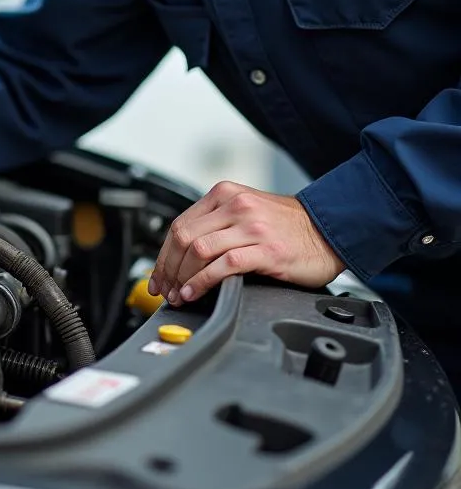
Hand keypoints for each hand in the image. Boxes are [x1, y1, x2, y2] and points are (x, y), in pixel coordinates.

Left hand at [147, 181, 344, 304]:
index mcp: (224, 194)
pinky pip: (224, 265)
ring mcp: (251, 226)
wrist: (330, 231)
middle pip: (184, 237)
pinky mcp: (266, 249)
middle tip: (164, 290)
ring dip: (182, 277)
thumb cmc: (288, 227)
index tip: (158, 276)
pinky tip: (196, 292)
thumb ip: (217, 224)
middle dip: (168, 268)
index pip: (180, 224)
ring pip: (199, 250)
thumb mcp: (246, 213)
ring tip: (179, 294)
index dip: (163, 254)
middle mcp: (235, 205)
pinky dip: (203, 281)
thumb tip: (183, 255)